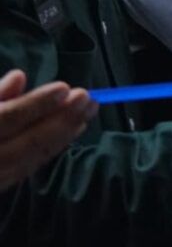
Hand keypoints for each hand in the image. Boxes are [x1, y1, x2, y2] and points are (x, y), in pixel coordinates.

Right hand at [0, 70, 94, 188]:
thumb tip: (19, 77)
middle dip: (60, 121)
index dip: (36, 104)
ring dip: (62, 135)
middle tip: (89, 99)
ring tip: (87, 112)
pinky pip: (25, 169)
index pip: (6, 119)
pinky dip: (50, 150)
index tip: (65, 87)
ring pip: (29, 159)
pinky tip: (70, 132)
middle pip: (25, 143)